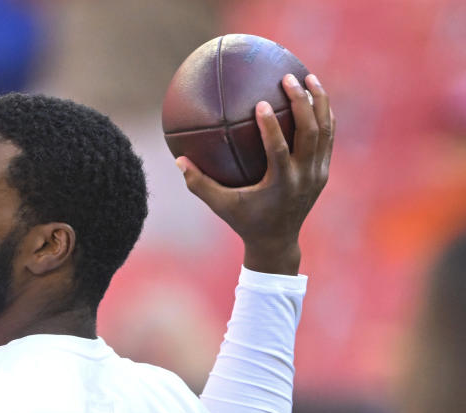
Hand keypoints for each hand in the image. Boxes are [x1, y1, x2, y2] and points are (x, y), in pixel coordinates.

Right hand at [176, 74, 333, 274]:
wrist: (278, 241)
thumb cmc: (245, 221)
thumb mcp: (221, 206)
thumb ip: (200, 184)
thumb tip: (178, 160)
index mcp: (281, 184)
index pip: (278, 150)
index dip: (271, 126)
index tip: (261, 103)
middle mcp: (304, 177)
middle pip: (310, 133)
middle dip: (301, 102)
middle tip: (288, 78)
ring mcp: (317, 173)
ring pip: (325, 131)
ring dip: (319, 102)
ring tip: (308, 77)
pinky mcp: (323, 171)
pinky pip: (328, 137)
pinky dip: (324, 115)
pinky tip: (314, 97)